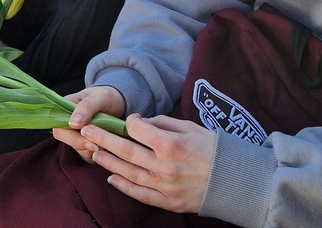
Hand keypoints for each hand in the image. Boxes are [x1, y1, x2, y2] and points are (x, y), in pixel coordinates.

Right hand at [52, 86, 127, 159]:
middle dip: (83, 144)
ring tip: (106, 139)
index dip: (70, 136)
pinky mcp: (86, 146)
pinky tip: (107, 144)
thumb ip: (86, 107)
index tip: (87, 136)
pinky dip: (98, 153)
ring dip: (92, 148)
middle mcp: (68, 124)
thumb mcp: (99, 96)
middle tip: (98, 143)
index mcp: (65, 110)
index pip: (59, 128)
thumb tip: (72, 123)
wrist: (119, 103)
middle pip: (67, 141)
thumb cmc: (107, 97)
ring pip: (79, 150)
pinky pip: (88, 155)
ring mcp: (77, 136)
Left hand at [81, 114, 215, 212]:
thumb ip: (164, 124)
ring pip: (128, 173)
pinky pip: (139, 194)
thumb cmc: (213, 149)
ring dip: (108, 162)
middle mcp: (164, 166)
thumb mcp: (191, 128)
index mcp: (171, 144)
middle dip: (103, 139)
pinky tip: (111, 177)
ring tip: (94, 151)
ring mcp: (164, 186)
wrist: (234, 182)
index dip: (130, 122)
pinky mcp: (167, 202)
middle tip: (87, 130)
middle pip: (126, 151)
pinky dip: (123, 186)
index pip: (139, 130)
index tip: (128, 119)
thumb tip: (142, 123)